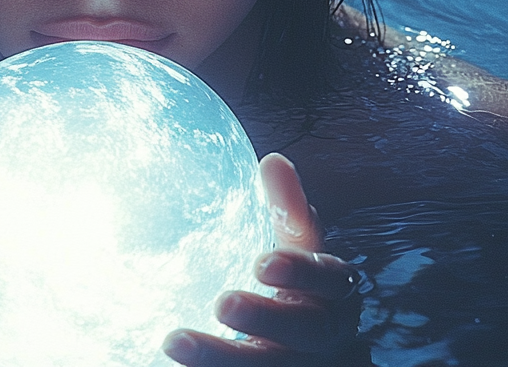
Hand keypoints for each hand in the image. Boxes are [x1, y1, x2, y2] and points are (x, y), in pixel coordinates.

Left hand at [162, 153, 365, 365]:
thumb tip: (272, 161)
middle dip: (266, 318)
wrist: (311, 353)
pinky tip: (171, 366)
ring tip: (173, 341)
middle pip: (305, 331)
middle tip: (223, 303)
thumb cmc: (301, 288)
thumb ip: (288, 210)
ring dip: (222, 358)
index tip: (262, 263)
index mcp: (336, 293)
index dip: (301, 273)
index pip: (330, 281)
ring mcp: (301, 366)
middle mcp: (326, 336)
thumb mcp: (299, 250)